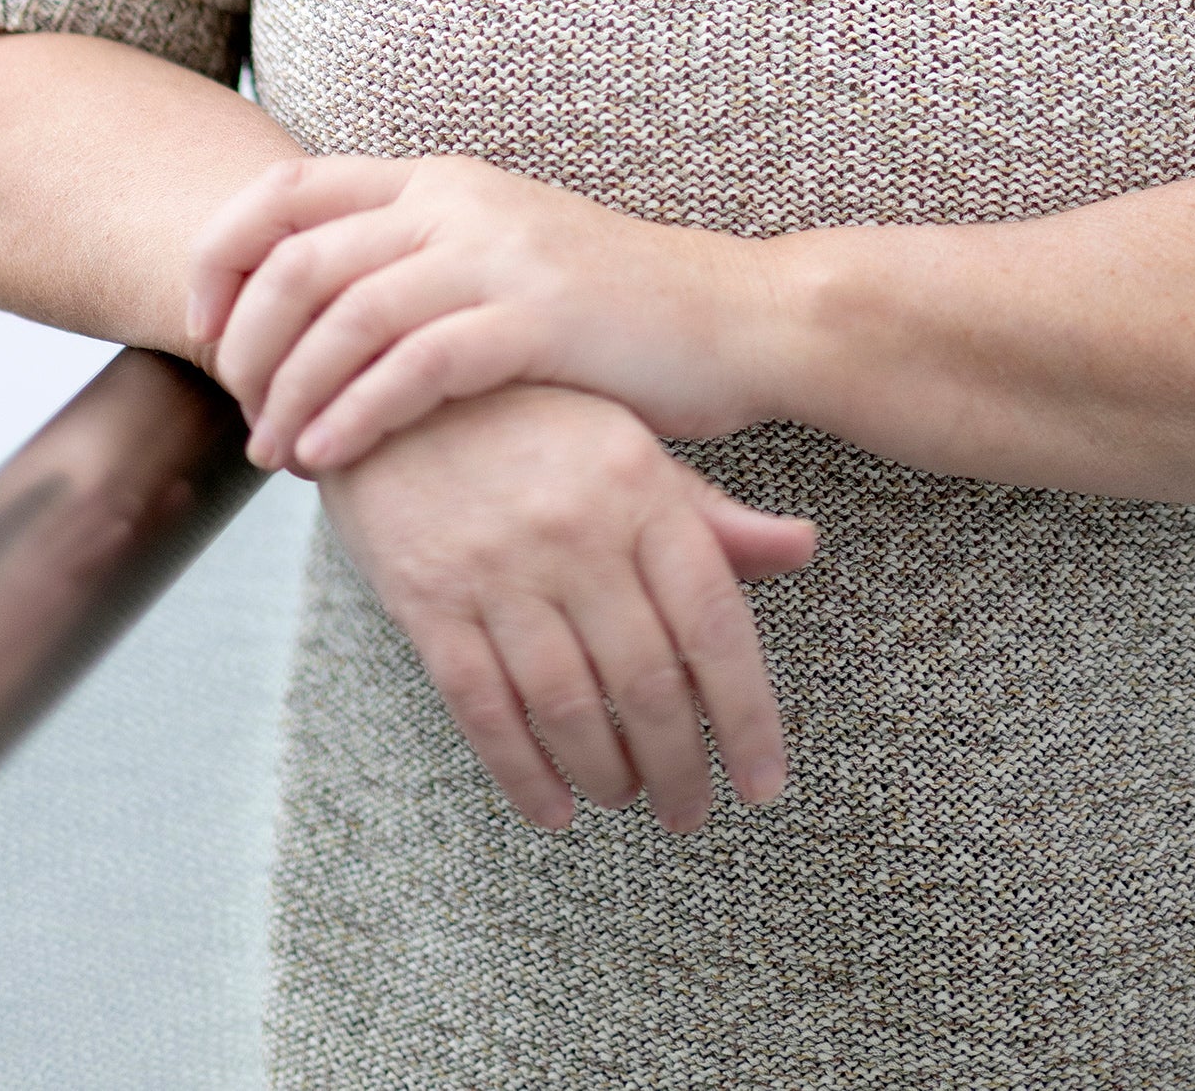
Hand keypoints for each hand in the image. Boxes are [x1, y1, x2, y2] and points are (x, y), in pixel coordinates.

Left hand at [189, 150, 779, 473]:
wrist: (735, 317)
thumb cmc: (608, 312)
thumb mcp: (499, 258)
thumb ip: (414, 264)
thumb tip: (305, 315)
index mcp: (440, 181)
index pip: (287, 189)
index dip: (222, 254)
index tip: (201, 327)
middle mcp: (459, 203)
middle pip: (299, 255)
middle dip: (244, 340)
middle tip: (238, 409)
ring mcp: (499, 256)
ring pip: (346, 313)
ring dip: (290, 391)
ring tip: (276, 453)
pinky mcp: (538, 320)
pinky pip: (415, 366)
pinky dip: (356, 413)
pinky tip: (331, 457)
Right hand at [319, 382, 815, 834]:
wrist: (392, 384)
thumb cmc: (532, 419)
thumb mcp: (627, 443)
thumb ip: (710, 512)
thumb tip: (802, 549)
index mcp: (639, 487)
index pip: (713, 621)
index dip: (746, 715)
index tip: (763, 783)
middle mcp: (575, 530)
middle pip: (646, 681)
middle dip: (678, 766)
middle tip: (691, 811)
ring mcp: (497, 568)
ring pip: (568, 706)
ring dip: (607, 774)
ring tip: (627, 798)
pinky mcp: (427, 600)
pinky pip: (483, 710)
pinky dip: (523, 773)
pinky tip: (553, 807)